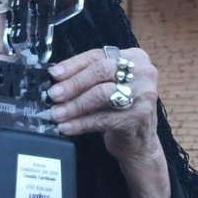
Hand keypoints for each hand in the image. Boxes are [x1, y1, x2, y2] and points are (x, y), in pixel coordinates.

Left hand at [47, 47, 160, 164]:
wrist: (140, 141)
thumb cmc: (120, 109)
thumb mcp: (109, 86)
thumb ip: (88, 76)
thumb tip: (56, 74)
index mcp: (134, 58)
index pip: (98, 56)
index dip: (73, 65)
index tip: (54, 74)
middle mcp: (143, 73)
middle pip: (100, 71)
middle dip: (73, 84)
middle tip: (54, 95)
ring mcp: (143, 94)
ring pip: (101, 94)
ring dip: (74, 105)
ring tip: (57, 113)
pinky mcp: (139, 117)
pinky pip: (103, 118)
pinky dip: (81, 123)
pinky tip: (68, 127)